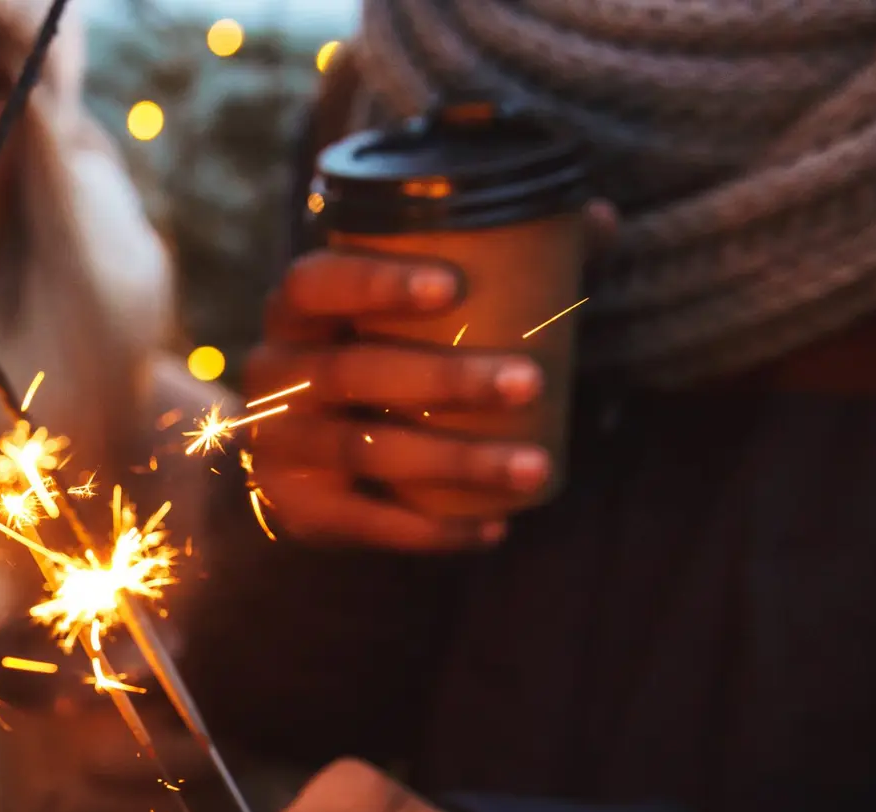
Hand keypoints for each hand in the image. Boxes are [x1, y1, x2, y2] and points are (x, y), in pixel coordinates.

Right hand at [244, 202, 613, 551]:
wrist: (301, 457)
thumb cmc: (377, 356)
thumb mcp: (408, 313)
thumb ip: (501, 262)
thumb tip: (601, 219)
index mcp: (295, 312)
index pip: (315, 283)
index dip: (374, 282)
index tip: (451, 285)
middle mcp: (274, 375)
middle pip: (351, 371)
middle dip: (445, 379)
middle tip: (530, 382)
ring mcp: (278, 444)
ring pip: (364, 450)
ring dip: (455, 459)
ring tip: (533, 467)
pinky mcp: (294, 506)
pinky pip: (363, 521)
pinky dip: (432, 528)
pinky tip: (494, 527)